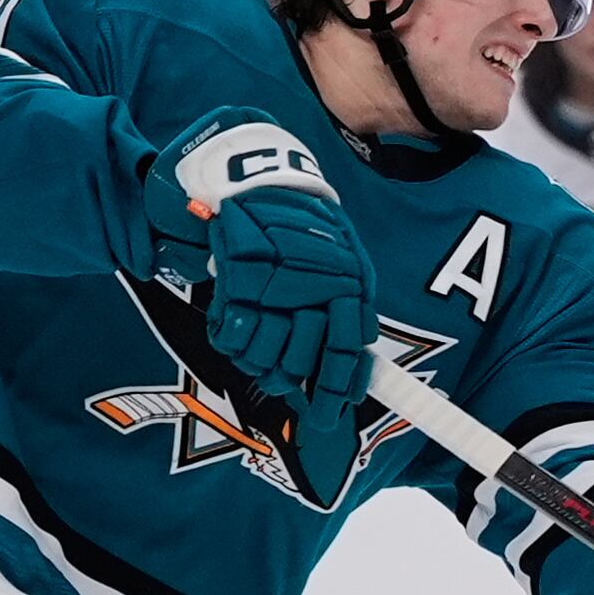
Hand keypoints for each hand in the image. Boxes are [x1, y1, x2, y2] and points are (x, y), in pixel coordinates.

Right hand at [144, 108, 374, 410]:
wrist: (260, 180)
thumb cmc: (306, 225)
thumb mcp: (347, 259)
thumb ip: (355, 308)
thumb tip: (360, 361)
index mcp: (348, 283)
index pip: (345, 351)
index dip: (336, 388)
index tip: (330, 414)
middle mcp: (312, 288)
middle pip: (302, 360)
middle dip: (293, 378)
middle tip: (285, 384)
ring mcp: (272, 288)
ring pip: (266, 355)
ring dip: (262, 361)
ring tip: (260, 352)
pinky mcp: (235, 283)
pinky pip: (233, 337)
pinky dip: (234, 341)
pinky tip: (237, 327)